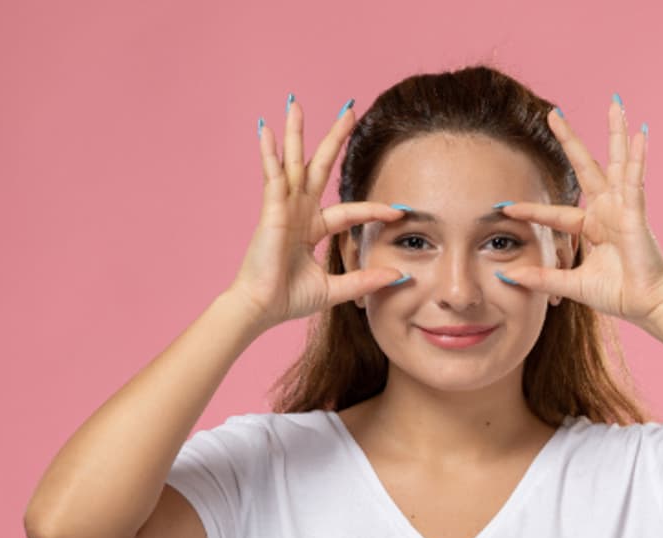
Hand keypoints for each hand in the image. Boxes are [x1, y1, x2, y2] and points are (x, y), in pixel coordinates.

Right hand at [225, 95, 407, 329]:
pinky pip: (272, 176)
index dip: (375, 210)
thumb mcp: (336, 289)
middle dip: (333, 139)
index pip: (350, 211)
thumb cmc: (289, 299)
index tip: (400, 210)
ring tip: (295, 103)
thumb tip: (399, 276)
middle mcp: (299, 212)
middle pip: (319, 167)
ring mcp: (283, 208)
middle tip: (348, 110)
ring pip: (294, 162)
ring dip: (295, 132)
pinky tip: (267, 131)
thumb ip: (364, 280)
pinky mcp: (271, 210)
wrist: (262, 308)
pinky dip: (269, 153)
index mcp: (313, 228)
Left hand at [493, 98, 662, 326]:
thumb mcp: (571, 284)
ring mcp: (624, 208)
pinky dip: (638, 157)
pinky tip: (640, 134)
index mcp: (591, 227)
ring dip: (615, 132)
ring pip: (617, 161)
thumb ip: (542, 278)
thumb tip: (506, 276)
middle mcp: (607, 211)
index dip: (529, 210)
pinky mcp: (637, 213)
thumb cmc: (617, 294)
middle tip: (554, 113)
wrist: (645, 305)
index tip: (503, 207)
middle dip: (570, 140)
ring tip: (615, 102)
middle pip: (586, 167)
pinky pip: (636, 180)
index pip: (554, 213)